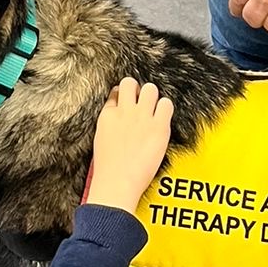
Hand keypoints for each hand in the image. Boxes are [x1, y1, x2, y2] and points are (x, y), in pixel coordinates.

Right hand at [88, 79, 174, 211]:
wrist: (117, 182)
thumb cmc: (109, 168)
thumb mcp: (101, 139)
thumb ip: (110, 122)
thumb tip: (117, 113)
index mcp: (108, 115)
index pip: (116, 93)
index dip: (123, 97)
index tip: (128, 104)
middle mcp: (124, 111)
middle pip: (131, 83)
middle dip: (137, 90)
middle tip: (142, 103)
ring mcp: (142, 117)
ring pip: (150, 89)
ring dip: (153, 97)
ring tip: (153, 111)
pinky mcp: (159, 126)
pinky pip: (167, 104)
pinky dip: (166, 109)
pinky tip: (163, 119)